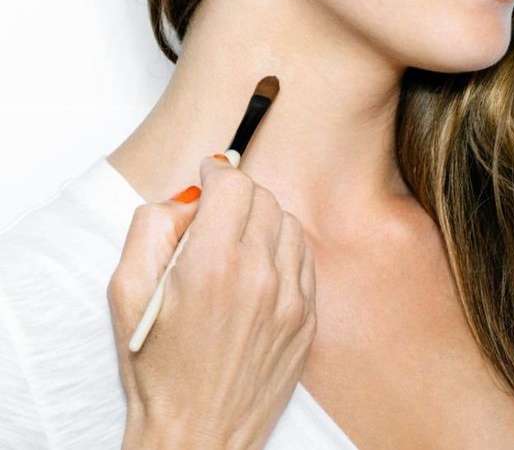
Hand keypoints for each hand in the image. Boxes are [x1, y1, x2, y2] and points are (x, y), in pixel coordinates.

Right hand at [107, 154, 317, 449]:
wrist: (197, 433)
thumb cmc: (156, 368)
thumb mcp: (126, 291)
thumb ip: (152, 226)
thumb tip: (189, 197)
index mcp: (211, 265)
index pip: (233, 185)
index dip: (217, 171)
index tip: (208, 173)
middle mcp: (258, 276)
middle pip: (263, 197)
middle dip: (236, 195)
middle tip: (216, 212)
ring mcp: (290, 298)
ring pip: (288, 222)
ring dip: (262, 219)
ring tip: (237, 239)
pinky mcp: (307, 318)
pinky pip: (303, 258)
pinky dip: (282, 248)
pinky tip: (260, 265)